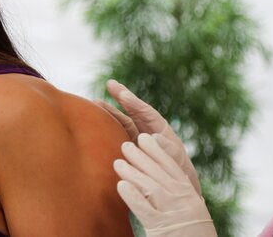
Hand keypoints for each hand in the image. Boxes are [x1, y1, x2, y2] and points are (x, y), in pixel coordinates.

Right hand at [95, 79, 200, 195]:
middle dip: (121, 97)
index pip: (145, 112)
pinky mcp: (128, 150)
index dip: (134, 102)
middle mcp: (146, 130)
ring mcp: (136, 139)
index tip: (123, 93)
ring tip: (95, 102)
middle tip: (110, 83)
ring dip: (110, 112)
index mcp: (159, 128)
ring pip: (121, 122)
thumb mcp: (175, 158)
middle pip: (132, 111)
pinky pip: (116, 137)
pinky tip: (94, 125)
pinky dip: (107, 129)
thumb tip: (153, 138)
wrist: (173, 188)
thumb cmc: (178, 171)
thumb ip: (166, 147)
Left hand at [114, 133, 216, 236]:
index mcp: (190, 194)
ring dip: (133, 173)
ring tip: (117, 163)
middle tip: (125, 145)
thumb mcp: (190, 211)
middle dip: (141, 157)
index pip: (172, 167)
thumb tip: (158, 177)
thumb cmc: (194, 235)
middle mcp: (184, 200)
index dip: (158, 151)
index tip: (145, 137)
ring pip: (151, 187)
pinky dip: (133, 196)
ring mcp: (174, 214)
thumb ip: (177, 194)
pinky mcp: (164, 229)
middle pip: (159, 173)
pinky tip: (120, 186)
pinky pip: (145, 209)